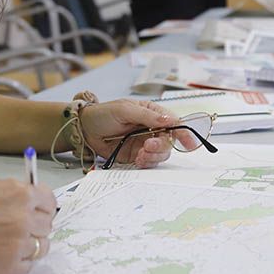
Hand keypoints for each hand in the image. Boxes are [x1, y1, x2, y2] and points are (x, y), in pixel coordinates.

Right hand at [0, 177, 55, 273]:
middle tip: (15, 230)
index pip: (49, 202)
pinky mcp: (8, 268)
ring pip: (40, 248)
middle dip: (35, 227)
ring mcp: (17, 245)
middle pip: (47, 226)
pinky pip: (26, 266)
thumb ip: (14, 193)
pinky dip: (17, 263)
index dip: (42, 208)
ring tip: (4, 244)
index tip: (37, 212)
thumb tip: (30, 202)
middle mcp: (24, 219)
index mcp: (21, 195)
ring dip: (28, 246)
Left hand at [78, 99, 192, 166]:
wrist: (85, 130)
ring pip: (161, 153)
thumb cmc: (103, 114)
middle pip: (169, 140)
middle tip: (148, 145)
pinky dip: (147, 162)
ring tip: (141, 154)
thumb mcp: (125, 110)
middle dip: (161, 145)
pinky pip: (150, 162)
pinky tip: (138, 159)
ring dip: (154, 155)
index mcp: (152, 113)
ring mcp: (145, 143)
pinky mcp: (137, 155)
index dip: (183, 132)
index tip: (188, 142)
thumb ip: (147, 116)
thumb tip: (169, 120)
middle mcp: (152, 128)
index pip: (173, 122)